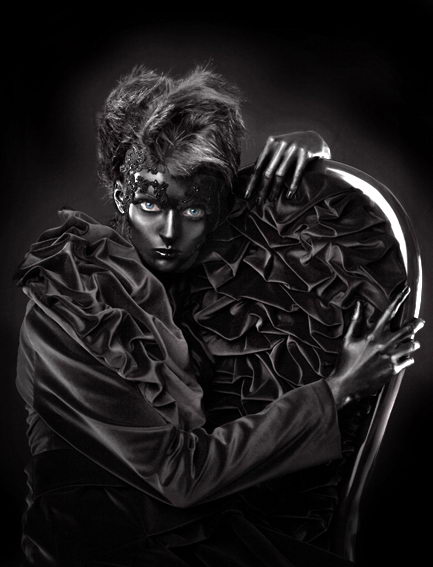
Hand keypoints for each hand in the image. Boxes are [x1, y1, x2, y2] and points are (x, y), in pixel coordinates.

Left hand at [244, 130, 330, 203]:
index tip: (247, 195)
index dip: (252, 182)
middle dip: (262, 189)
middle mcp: (280, 145)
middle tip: (259, 201)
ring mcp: (293, 149)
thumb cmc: (292, 148)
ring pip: (280, 174)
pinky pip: (296, 173)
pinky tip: (289, 195)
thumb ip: (268, 159)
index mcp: (271, 144)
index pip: (258, 166)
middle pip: (267, 172)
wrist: (315, 139)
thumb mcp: (278, 148)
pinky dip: (292, 185)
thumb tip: (254, 180)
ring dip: (275, 189)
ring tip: (271, 199)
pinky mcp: (305, 154)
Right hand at [327, 287, 423, 407]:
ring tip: (413, 342)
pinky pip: (408, 361)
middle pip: (407, 329)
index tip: (406, 291)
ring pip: (411, 346)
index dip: (398, 299)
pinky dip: (408, 358)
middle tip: (420, 321)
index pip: (389, 312)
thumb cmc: (345, 362)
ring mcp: (390, 358)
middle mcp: (384, 345)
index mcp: (372, 335)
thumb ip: (355, 321)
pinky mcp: (393, 370)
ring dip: (413, 342)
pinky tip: (406, 358)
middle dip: (416, 324)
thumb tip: (359, 305)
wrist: (346, 385)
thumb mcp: (347, 340)